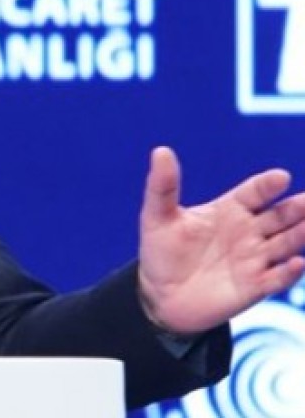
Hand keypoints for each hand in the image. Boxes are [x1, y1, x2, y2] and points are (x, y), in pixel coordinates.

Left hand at [138, 146, 304, 335]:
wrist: (160, 295)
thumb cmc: (161, 251)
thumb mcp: (157, 216)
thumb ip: (162, 186)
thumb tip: (160, 151)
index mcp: (229, 210)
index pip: (254, 192)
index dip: (267, 185)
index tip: (281, 177)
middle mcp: (248, 232)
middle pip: (280, 216)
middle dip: (297, 208)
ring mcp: (254, 258)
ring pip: (286, 243)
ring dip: (301, 234)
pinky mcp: (254, 286)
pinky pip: (277, 278)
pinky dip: (289, 272)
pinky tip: (297, 263)